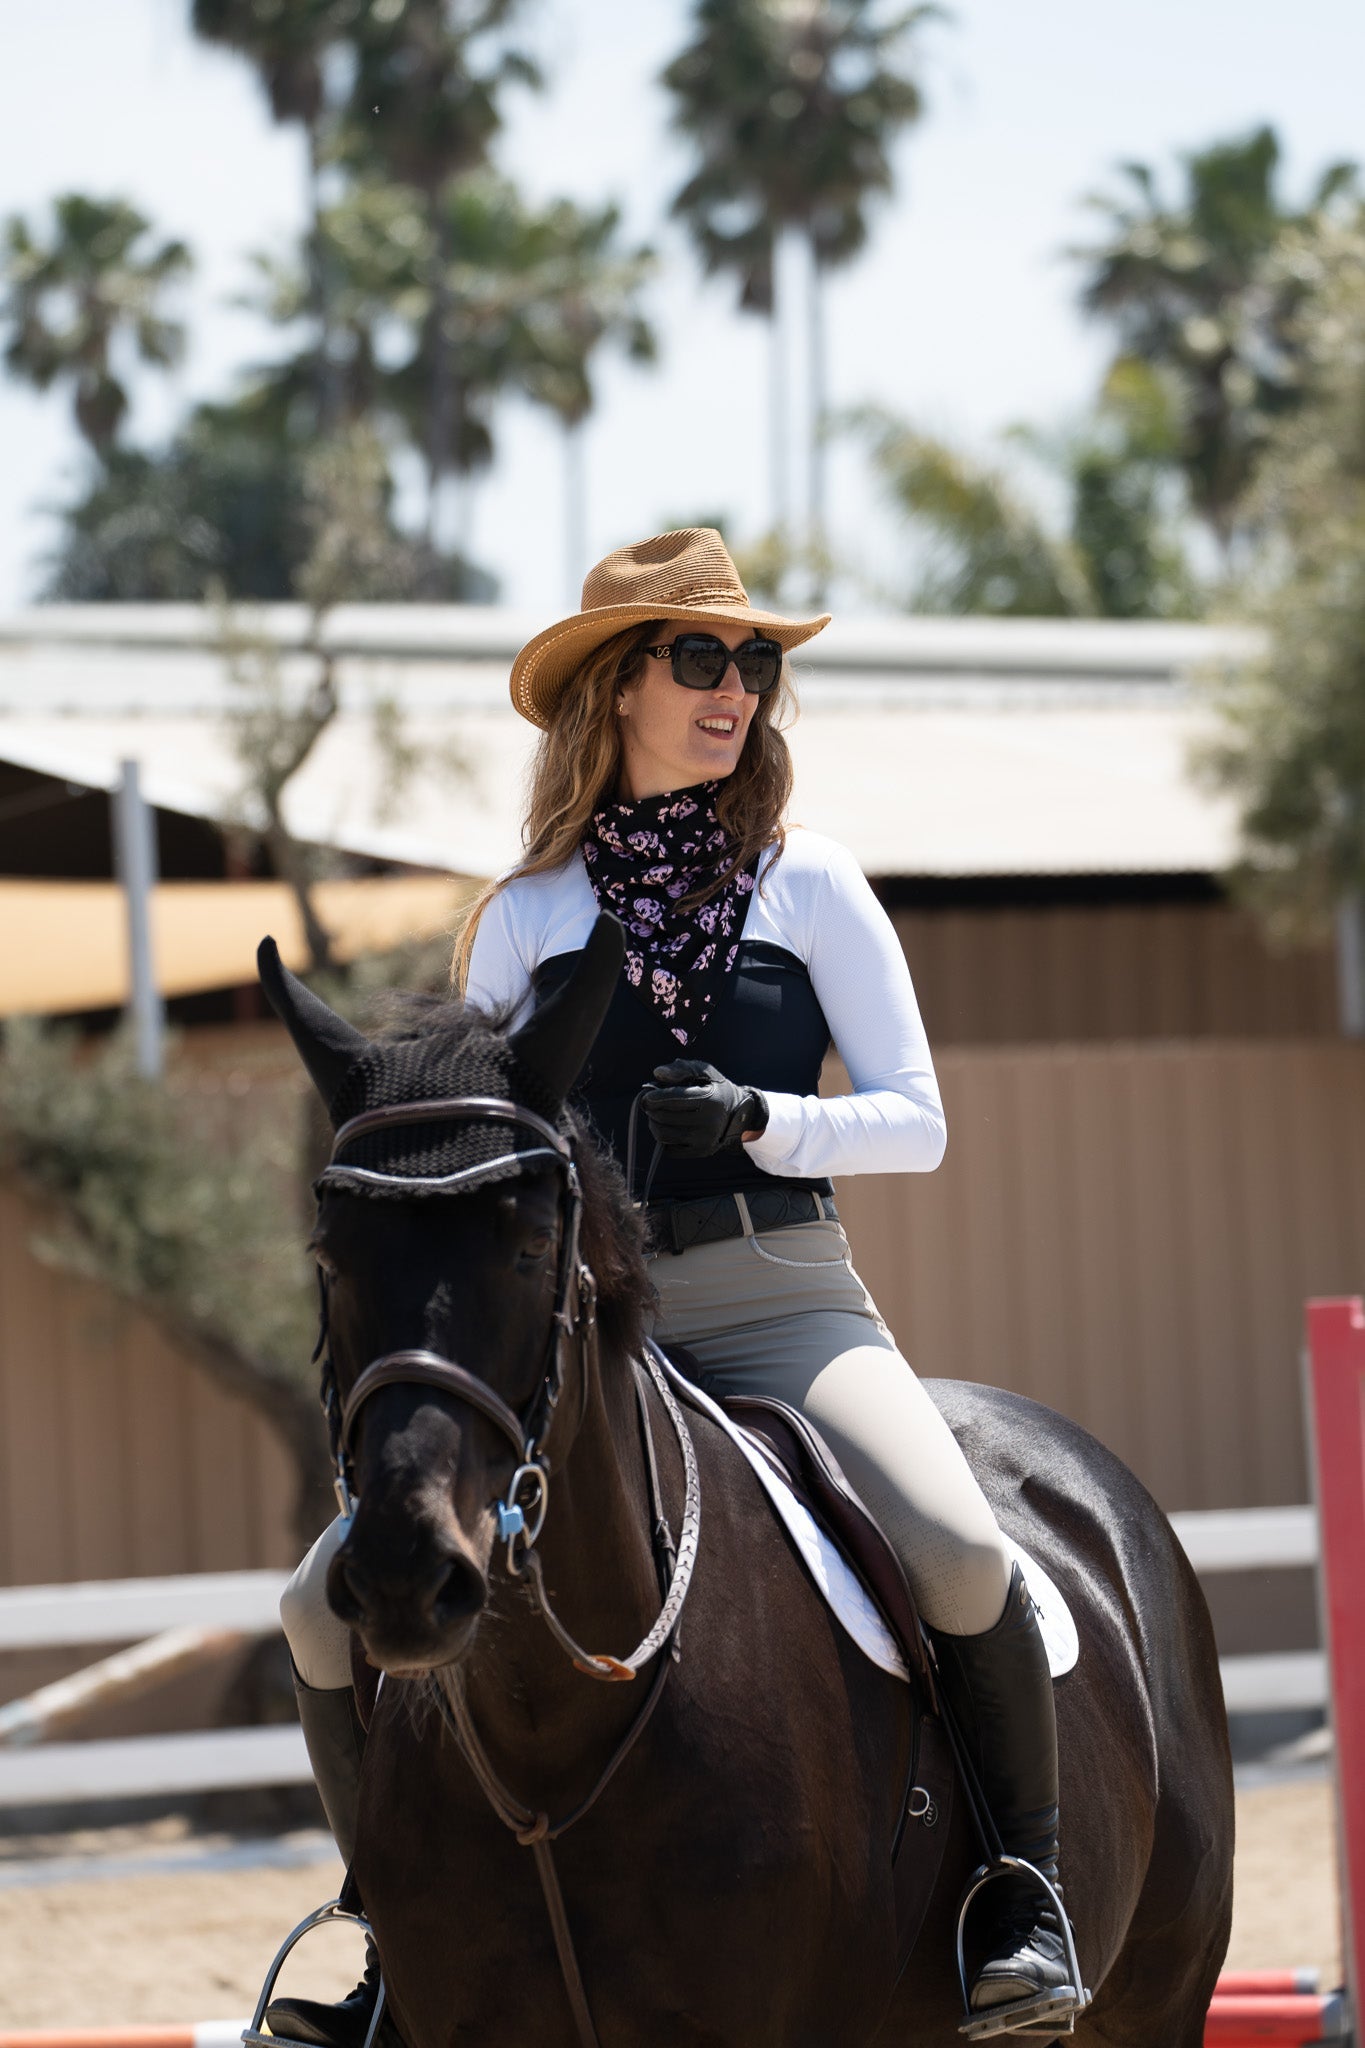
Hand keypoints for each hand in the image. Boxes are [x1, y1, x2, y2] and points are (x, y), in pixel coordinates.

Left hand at [641, 1060, 769, 1158]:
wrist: (738, 1114)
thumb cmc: (715, 1089)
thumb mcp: (704, 1072)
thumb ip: (681, 1069)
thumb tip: (657, 1073)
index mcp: (709, 1099)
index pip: (673, 1099)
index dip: (653, 1098)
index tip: (646, 1097)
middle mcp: (709, 1122)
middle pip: (663, 1117)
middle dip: (651, 1110)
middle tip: (651, 1105)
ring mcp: (705, 1140)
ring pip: (663, 1135)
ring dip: (654, 1124)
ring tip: (658, 1116)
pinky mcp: (701, 1152)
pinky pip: (669, 1149)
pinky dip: (664, 1139)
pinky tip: (670, 1128)